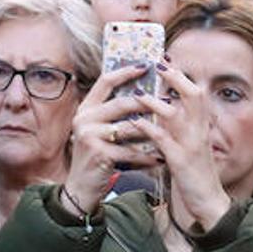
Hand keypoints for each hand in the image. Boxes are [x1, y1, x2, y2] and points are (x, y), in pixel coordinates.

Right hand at [65, 65, 161, 213]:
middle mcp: (84, 118)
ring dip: (153, 132)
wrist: (81, 186)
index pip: (106, 81)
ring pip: (131, 127)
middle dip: (149, 103)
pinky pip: (132, 151)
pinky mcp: (98, 153)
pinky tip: (160, 159)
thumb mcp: (103, 130)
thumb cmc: (100, 155)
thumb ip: (117, 112)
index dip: (126, 71)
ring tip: (171, 133)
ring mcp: (89, 135)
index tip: (147, 65)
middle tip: (170, 100)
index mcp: (86, 108)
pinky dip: (148, 156)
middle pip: (122, 103)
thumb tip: (146, 92)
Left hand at [130, 63, 232, 233]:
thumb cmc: (195, 177)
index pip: (197, 96)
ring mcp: (192, 146)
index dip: (183, 78)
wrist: (208, 203)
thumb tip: (165, 113)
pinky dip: (148, 128)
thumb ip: (180, 130)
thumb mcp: (190, 148)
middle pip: (194, 96)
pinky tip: (135, 122)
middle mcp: (200, 133)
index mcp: (202, 129)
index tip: (167, 63)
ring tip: (138, 93)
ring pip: (175, 115)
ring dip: (155, 101)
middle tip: (158, 65)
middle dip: (176, 79)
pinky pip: (163, 140)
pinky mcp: (181, 161)